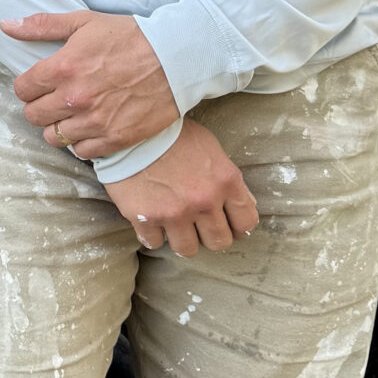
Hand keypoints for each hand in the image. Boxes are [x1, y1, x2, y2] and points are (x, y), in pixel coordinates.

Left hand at [2, 9, 178, 157]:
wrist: (177, 58)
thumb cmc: (130, 36)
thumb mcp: (84, 22)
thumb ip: (42, 26)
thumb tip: (5, 26)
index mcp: (63, 68)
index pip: (22, 89)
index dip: (28, 86)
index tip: (39, 83)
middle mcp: (75, 98)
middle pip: (33, 116)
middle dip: (40, 107)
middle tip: (55, 99)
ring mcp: (95, 121)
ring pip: (54, 137)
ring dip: (58, 126)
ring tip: (72, 115)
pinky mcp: (115, 138)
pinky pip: (82, 151)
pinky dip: (82, 142)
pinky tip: (90, 127)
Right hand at [104, 121, 258, 256]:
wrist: (131, 128)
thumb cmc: (173, 134)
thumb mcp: (210, 148)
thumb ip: (227, 179)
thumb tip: (242, 203)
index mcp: (225, 182)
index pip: (246, 222)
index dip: (239, 227)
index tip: (229, 225)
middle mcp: (203, 202)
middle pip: (219, 242)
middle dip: (211, 236)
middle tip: (200, 226)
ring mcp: (174, 213)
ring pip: (188, 249)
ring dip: (183, 239)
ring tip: (175, 226)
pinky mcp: (145, 218)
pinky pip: (155, 243)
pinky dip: (153, 234)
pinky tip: (151, 221)